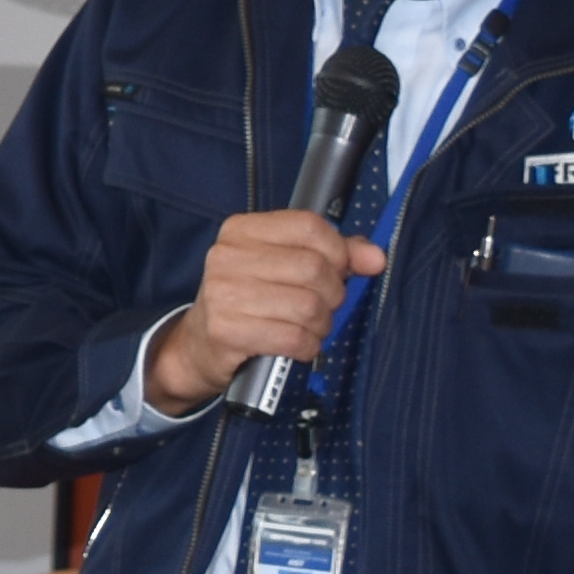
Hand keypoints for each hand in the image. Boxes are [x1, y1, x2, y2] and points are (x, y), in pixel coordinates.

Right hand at [142, 207, 380, 410]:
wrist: (199, 344)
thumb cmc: (249, 300)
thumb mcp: (283, 265)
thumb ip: (333, 254)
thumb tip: (374, 258)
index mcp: (241, 230)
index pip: (309, 227)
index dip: (338, 251)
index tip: (340, 269)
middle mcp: (227, 256)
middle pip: (313, 269)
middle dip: (332, 294)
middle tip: (321, 305)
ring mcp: (223, 294)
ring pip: (308, 306)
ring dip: (320, 324)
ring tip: (308, 327)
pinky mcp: (227, 331)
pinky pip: (294, 338)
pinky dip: (308, 346)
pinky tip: (298, 344)